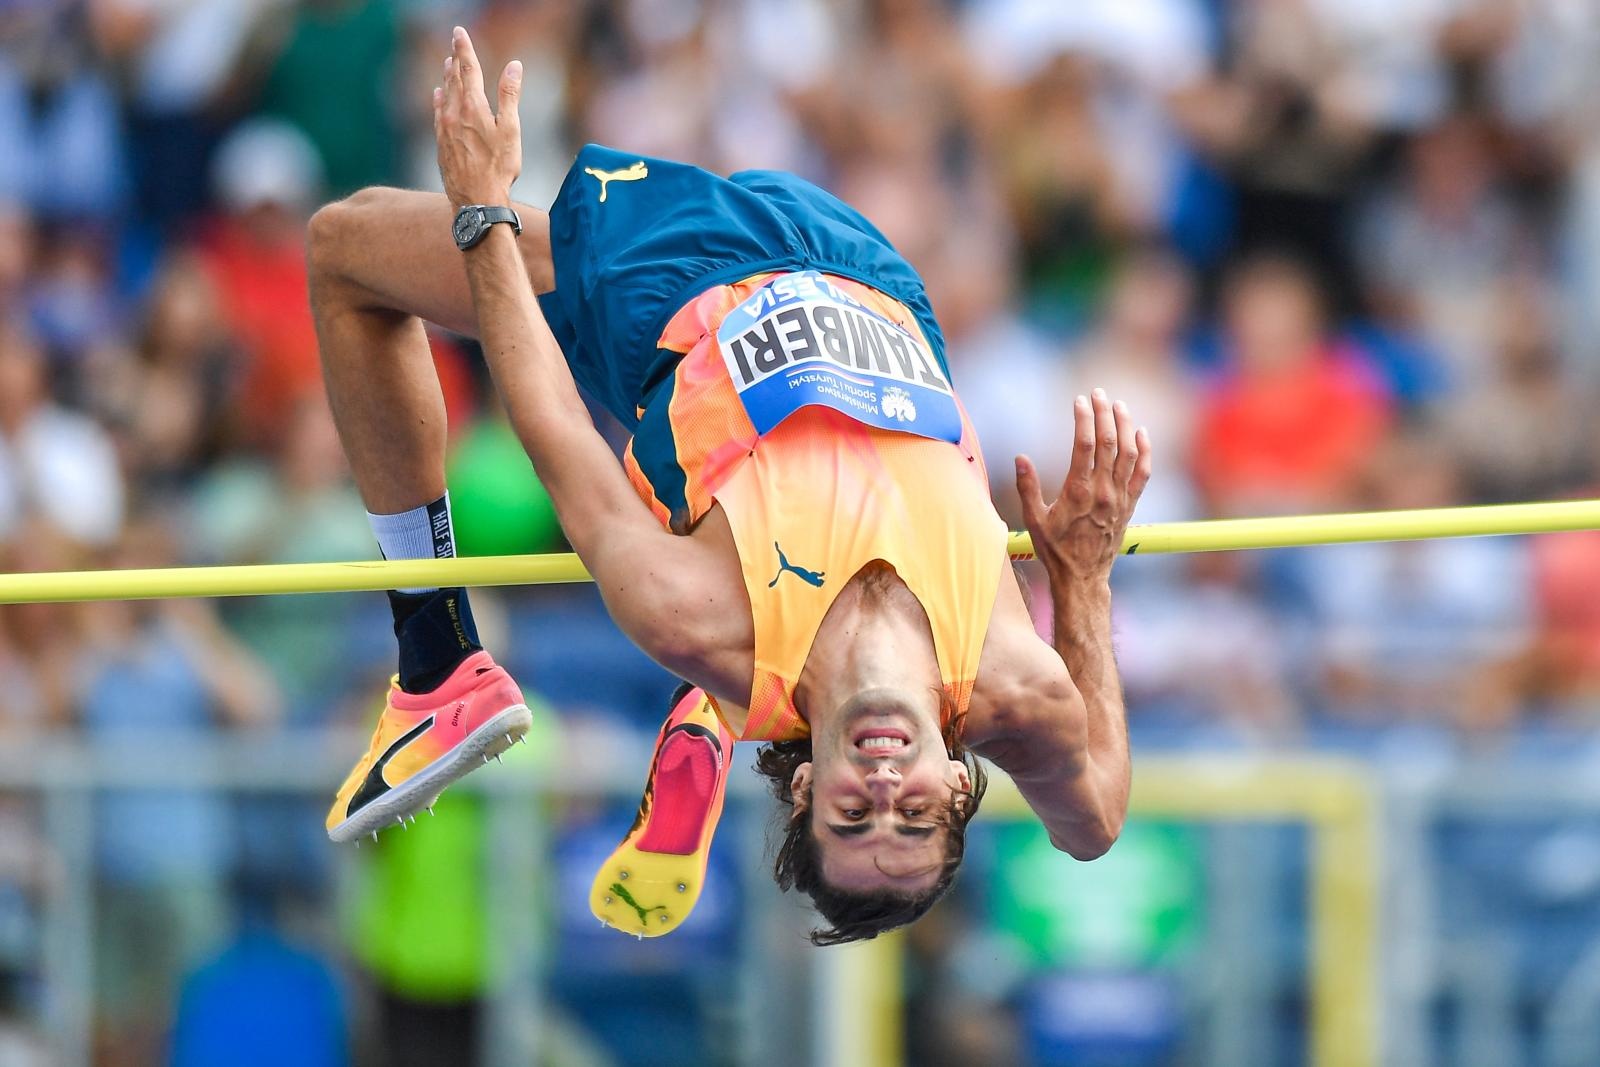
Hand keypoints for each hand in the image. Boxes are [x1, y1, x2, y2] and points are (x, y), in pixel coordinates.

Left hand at [433, 26, 522, 208]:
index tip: (459, 32)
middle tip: (454, 43)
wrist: (476, 201)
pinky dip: (438, 99)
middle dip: (455, 59)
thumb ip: (510, 96)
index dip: (464, 48)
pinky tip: (437, 95)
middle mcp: (455, 114)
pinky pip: (437, 114)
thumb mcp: (511, 130)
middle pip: (453, 79)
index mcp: (473, 107)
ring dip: (446, 77)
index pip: (468, 69)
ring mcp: (445, 129)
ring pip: (443, 95)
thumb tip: (513, 66)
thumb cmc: (499, 169)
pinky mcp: (441, 144)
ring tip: (447, 64)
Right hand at [1015, 389, 1151, 584]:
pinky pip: (1143, 473)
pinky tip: (1140, 433)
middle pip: (1109, 442)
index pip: (1085, 445)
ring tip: (1118, 405)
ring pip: (1129, 453)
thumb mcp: (1034, 520)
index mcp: (1078, 491)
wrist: (1083, 577)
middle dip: (1104, 413)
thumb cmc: (1055, 549)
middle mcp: (1103, 491)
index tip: (1078, 401)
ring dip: (1125, 425)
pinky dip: (1144, 451)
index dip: (1084, 419)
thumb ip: (1028, 487)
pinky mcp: (1130, 505)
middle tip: (1098, 393)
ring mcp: (1120, 497)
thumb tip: (1020, 458)